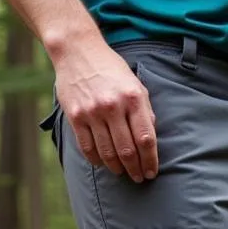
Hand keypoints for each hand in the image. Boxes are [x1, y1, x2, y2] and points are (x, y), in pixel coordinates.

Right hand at [51, 35, 157, 180]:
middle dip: (135, 169)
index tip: (151, 172)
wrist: (77, 50)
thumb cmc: (111, 70)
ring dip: (117, 168)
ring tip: (122, 173)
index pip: (146, 139)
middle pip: (128, 150)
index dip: (150, 161)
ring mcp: (93, 112)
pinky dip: (97, 160)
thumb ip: (145, 111)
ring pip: (108, 153)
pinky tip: (103, 163)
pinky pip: (88, 148)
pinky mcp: (76, 116)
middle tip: (138, 178)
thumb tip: (150, 139)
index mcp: (133, 99)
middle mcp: (113, 106)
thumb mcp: (135, 84)